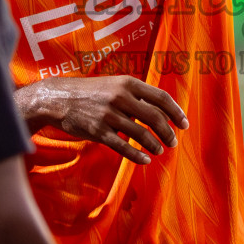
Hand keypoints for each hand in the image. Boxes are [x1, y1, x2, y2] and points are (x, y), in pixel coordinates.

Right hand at [16, 76, 188, 163]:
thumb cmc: (91, 92)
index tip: (184, 124)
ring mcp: (109, 114)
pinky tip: (145, 160)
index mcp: (128, 83)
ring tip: (159, 150)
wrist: (58, 98)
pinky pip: (123, 146)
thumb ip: (136, 95)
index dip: (176, 112)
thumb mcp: (114, 85)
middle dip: (168, 132)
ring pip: (141, 134)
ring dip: (154, 144)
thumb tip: (161, 111)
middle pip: (155, 117)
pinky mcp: (98, 131)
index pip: (161, 97)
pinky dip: (137, 155)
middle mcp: (120, 97)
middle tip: (173, 142)